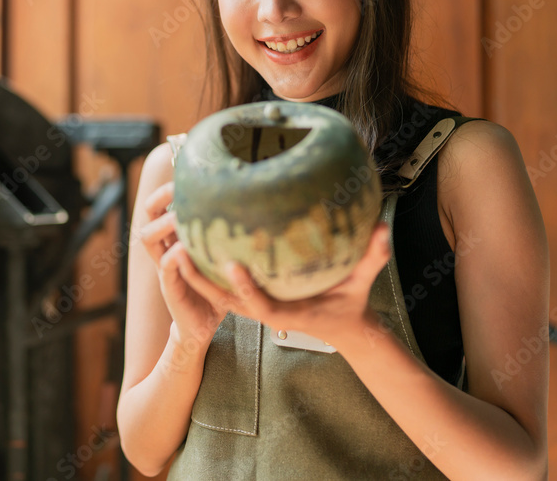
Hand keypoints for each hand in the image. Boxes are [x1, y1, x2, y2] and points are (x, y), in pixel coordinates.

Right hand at [137, 182, 225, 349]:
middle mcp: (165, 250)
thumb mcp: (219, 256)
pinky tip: (183, 249)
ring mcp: (164, 268)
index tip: (181, 175)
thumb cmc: (215, 289)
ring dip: (163, 225)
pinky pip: (165, 267)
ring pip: (148, 239)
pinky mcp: (170, 288)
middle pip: (148, 215)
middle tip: (175, 189)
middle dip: (159, 199)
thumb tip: (254, 207)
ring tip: (178, 217)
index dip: (166, 189)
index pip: (160, 206)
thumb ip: (226, 236)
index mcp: (175, 239)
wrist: (202, 327)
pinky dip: (173, 257)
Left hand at [176, 222, 392, 351]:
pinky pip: (222, 285)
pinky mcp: (251, 299)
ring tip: (172, 245)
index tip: (229, 264)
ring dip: (193, 274)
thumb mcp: (362, 283)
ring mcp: (254, 306)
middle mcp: (263, 310)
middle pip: (224, 299)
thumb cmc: (349, 304)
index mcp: (286, 312)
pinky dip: (205, 269)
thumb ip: (372, 258)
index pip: (259, 302)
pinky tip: (192, 243)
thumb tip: (383, 229)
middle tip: (178, 252)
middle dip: (199, 281)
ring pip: (216, 293)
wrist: (342, 326)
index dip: (244, 286)